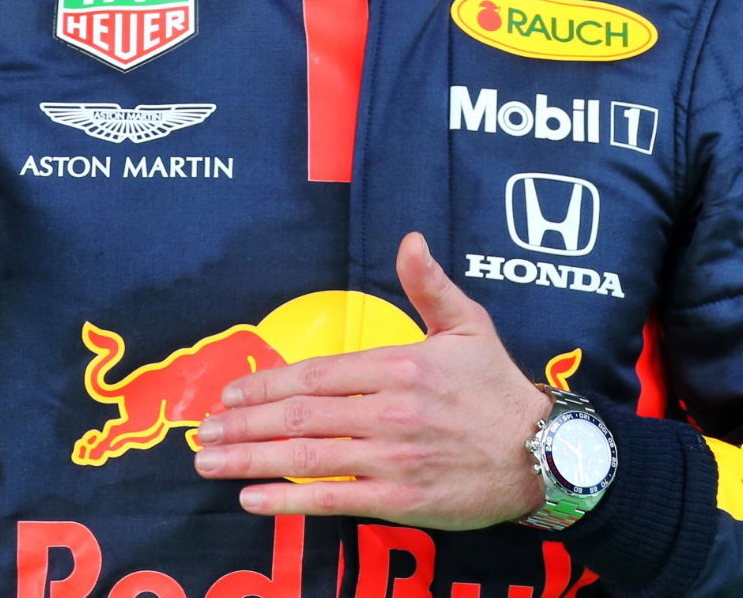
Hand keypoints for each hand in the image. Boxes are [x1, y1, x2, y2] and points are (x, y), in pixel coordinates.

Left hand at [193, 231, 551, 529]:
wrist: (540, 454)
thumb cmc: (498, 388)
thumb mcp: (468, 326)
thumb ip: (429, 285)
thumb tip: (409, 240)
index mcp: (401, 366)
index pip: (318, 373)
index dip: (269, 383)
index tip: (232, 390)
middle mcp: (390, 412)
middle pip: (300, 416)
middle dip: (244, 422)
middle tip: (202, 429)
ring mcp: (392, 458)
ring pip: (307, 457)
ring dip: (250, 459)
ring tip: (210, 460)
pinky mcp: (399, 499)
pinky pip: (332, 501)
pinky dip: (287, 500)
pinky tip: (251, 498)